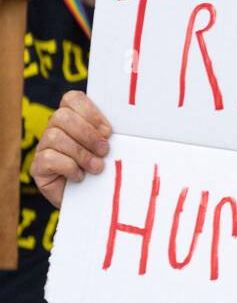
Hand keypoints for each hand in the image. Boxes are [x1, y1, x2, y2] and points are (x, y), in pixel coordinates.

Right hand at [31, 90, 112, 208]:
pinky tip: (80, 177)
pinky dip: (69, 167)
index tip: (108, 131)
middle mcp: (54, 129)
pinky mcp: (38, 168)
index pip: (72, 98)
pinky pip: (49, 158)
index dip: (90, 112)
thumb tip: (132, 122)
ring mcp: (43, 147)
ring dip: (81, 153)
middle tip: (104, 151)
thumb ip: (112, 135)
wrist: (91, 204)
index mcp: (72, 118)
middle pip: (62, 116)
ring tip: (97, 167)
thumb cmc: (104, 173)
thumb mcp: (110, 150)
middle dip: (87, 134)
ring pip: (55, 137)